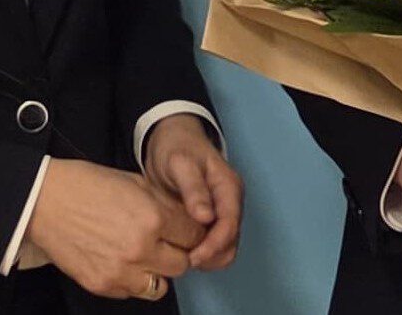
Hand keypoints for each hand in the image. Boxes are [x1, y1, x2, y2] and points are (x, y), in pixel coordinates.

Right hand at [26, 159, 206, 300]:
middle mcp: (141, 248)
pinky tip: (120, 260)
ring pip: (162, 285)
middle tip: (164, 241)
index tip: (183, 229)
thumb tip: (190, 218)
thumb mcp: (135, 182)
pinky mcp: (103, 285)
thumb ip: (166, 203)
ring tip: (143, 254)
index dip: (191, 230)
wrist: (42, 200)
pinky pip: (133, 292)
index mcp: (152, 217)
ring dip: (157, 270)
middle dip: (177, 251)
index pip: (194, 235)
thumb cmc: (87, 185)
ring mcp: (121, 271)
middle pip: (183, 263)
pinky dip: (132, 279)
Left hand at [141, 114, 243, 269]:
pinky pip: (213, 244)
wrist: (170, 140)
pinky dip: (201, 252)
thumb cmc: (176, 147)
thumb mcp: (180, 163)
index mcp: (229, 188)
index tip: (193, 256)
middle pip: (230, 241)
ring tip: (180, 258)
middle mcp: (230, 203)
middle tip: (182, 261)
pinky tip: (181, 251)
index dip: (214, 245)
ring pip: (224, 247)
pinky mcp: (211, 220)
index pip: (230, 225)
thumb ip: (193, 189)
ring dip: (207, 257)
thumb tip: (206, 217)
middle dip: (210, 255)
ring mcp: (222, 212)